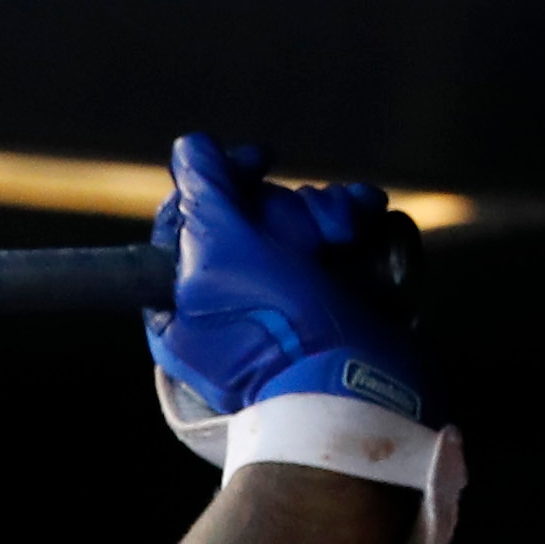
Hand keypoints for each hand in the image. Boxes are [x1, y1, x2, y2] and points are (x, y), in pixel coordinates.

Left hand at [144, 134, 426, 433]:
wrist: (357, 393)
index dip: (220, 180)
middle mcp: (227, 302)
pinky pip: (333, 244)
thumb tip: (190, 149)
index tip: (258, 162)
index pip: (188, 218)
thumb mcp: (223, 256)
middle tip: (307, 230)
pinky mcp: (328, 305)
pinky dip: (353, 223)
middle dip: (284, 207)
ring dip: (324, 213)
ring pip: (295, 225)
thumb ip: (202, 200)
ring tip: (346, 232)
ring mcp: (279, 305)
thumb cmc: (282, 331)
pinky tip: (364, 221)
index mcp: (180, 303)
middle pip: (247, 216)